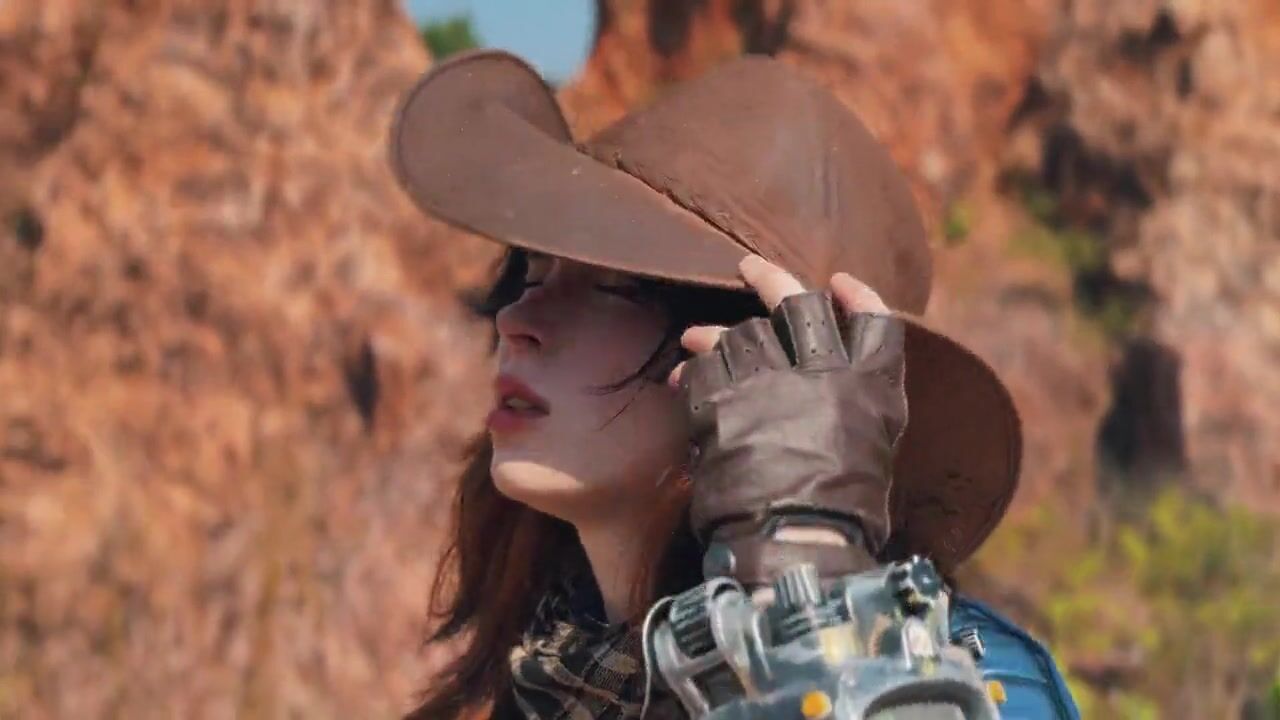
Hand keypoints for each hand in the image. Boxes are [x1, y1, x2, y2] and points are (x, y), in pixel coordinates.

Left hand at [669, 255, 906, 586]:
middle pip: (799, 304)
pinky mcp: (722, 400)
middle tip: (750, 266)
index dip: (858, 296)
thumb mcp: (871, 455)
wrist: (794, 547)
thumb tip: (833, 394)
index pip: (874, 321)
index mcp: (871, 386)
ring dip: (718, 333)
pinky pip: (702, 367)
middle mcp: (824, 370)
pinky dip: (692, 370)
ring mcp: (770, 380)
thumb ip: (853, 410)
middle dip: (772, 279)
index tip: (839, 282)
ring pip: (742, 332)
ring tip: (698, 336)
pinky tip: (684, 376)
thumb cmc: (838, 519)